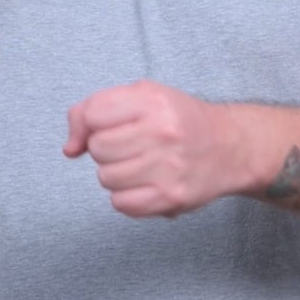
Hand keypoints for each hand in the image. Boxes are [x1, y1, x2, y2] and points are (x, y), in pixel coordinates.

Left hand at [63, 79, 241, 218]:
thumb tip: (69, 148)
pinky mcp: (171, 196)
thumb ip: (94, 109)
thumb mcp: (141, 95)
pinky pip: (121, 204)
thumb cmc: (178, 119)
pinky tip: (144, 184)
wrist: (230, 146)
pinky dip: (126, 197)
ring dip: (115, 174)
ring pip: (105, 177)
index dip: (92, 123)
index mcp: (152, 100)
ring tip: (140, 165)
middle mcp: (162, 131)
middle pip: (97, 148)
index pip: (92, 114)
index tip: (107, 127)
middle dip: (106, 149)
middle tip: (131, 146)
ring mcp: (168, 166)